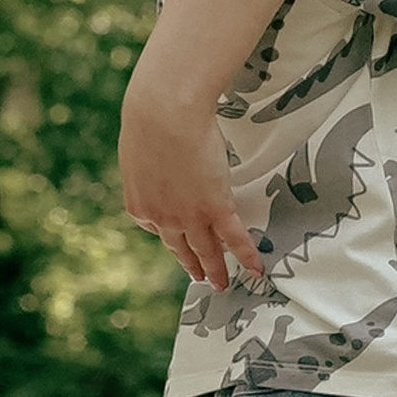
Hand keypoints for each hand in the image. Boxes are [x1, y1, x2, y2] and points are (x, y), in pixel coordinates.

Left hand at [119, 50, 267, 287]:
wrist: (164, 113)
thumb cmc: (150, 118)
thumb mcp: (140, 150)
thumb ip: (148, 167)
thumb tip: (157, 162)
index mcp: (139, 205)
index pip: (155, 227)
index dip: (169, 231)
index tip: (179, 236)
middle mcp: (162, 219)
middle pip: (180, 248)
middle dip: (191, 263)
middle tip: (199, 277)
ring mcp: (190, 216)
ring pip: (207, 250)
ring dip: (216, 270)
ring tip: (222, 284)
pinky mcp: (216, 207)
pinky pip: (235, 239)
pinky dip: (246, 257)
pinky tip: (256, 270)